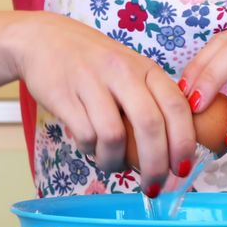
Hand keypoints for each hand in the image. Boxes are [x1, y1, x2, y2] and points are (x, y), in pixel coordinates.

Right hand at [6, 12, 195, 194]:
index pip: (176, 106)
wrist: (42, 40)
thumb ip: (150, 100)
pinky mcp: (64, 96)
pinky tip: (91, 148)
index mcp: (144, 68)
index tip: (183, 168)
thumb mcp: (128, 70)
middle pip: (149, 126)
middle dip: (155, 164)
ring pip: (114, 136)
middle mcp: (121, 72)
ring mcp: (91, 83)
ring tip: (113, 165)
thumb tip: (171, 149)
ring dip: (116, 162)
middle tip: (153, 185)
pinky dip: (91, 151)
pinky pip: (85, 136)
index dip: (184, 142)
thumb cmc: (92, 62)